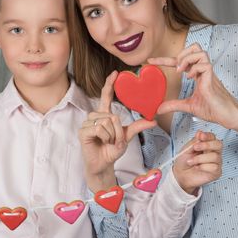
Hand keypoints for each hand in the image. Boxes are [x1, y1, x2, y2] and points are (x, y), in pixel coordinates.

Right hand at [79, 71, 155, 190]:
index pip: (106, 96)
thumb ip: (138, 126)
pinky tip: (102, 142)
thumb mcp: (127, 136)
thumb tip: (154, 120)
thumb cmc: (112, 149)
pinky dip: (105, 137)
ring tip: (108, 142)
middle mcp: (95, 116)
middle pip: (112, 115)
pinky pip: (99, 129)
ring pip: (106, 122)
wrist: (104, 164)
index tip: (116, 73)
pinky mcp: (83, 131)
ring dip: (112, 135)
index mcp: (105, 115)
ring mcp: (88, 123)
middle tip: (115, 140)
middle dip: (118, 131)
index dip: (110, 84)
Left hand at [148, 43, 237, 141]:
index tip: (150, 62)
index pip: (180, 61)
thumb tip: (158, 109)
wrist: (230, 117)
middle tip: (175, 67)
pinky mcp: (213, 80)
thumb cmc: (214, 110)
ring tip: (181, 72)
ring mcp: (209, 74)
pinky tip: (191, 78)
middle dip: (181, 53)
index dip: (164, 60)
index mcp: (198, 75)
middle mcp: (203, 71)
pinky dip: (195, 69)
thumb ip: (174, 105)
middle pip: (195, 47)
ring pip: (200, 52)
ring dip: (187, 59)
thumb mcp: (189, 107)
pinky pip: (205, 65)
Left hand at [173, 131, 222, 194]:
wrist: (180, 175)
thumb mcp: (186, 149)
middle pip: (219, 145)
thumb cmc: (184, 161)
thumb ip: (194, 141)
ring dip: (200, 159)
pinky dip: (203, 167)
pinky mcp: (216, 172)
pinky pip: (214, 167)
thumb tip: (200, 132)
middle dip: (206, 145)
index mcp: (207, 145)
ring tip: (191, 161)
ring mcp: (216, 162)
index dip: (208, 136)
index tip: (200, 136)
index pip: (213, 137)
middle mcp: (214, 152)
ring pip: (215, 157)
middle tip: (195, 148)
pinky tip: (197, 168)